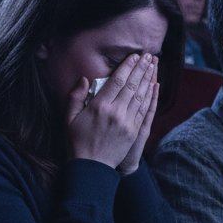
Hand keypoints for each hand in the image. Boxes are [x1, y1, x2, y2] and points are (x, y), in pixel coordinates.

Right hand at [66, 53, 156, 170]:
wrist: (92, 167)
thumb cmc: (77, 142)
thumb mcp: (69, 118)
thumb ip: (75, 97)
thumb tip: (85, 79)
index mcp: (99, 107)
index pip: (117, 81)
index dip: (127, 66)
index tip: (134, 55)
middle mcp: (115, 112)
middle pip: (132, 85)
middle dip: (141, 68)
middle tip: (149, 55)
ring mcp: (127, 122)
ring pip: (141, 95)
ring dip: (148, 78)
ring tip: (154, 65)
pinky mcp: (134, 131)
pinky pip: (145, 109)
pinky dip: (151, 95)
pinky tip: (154, 85)